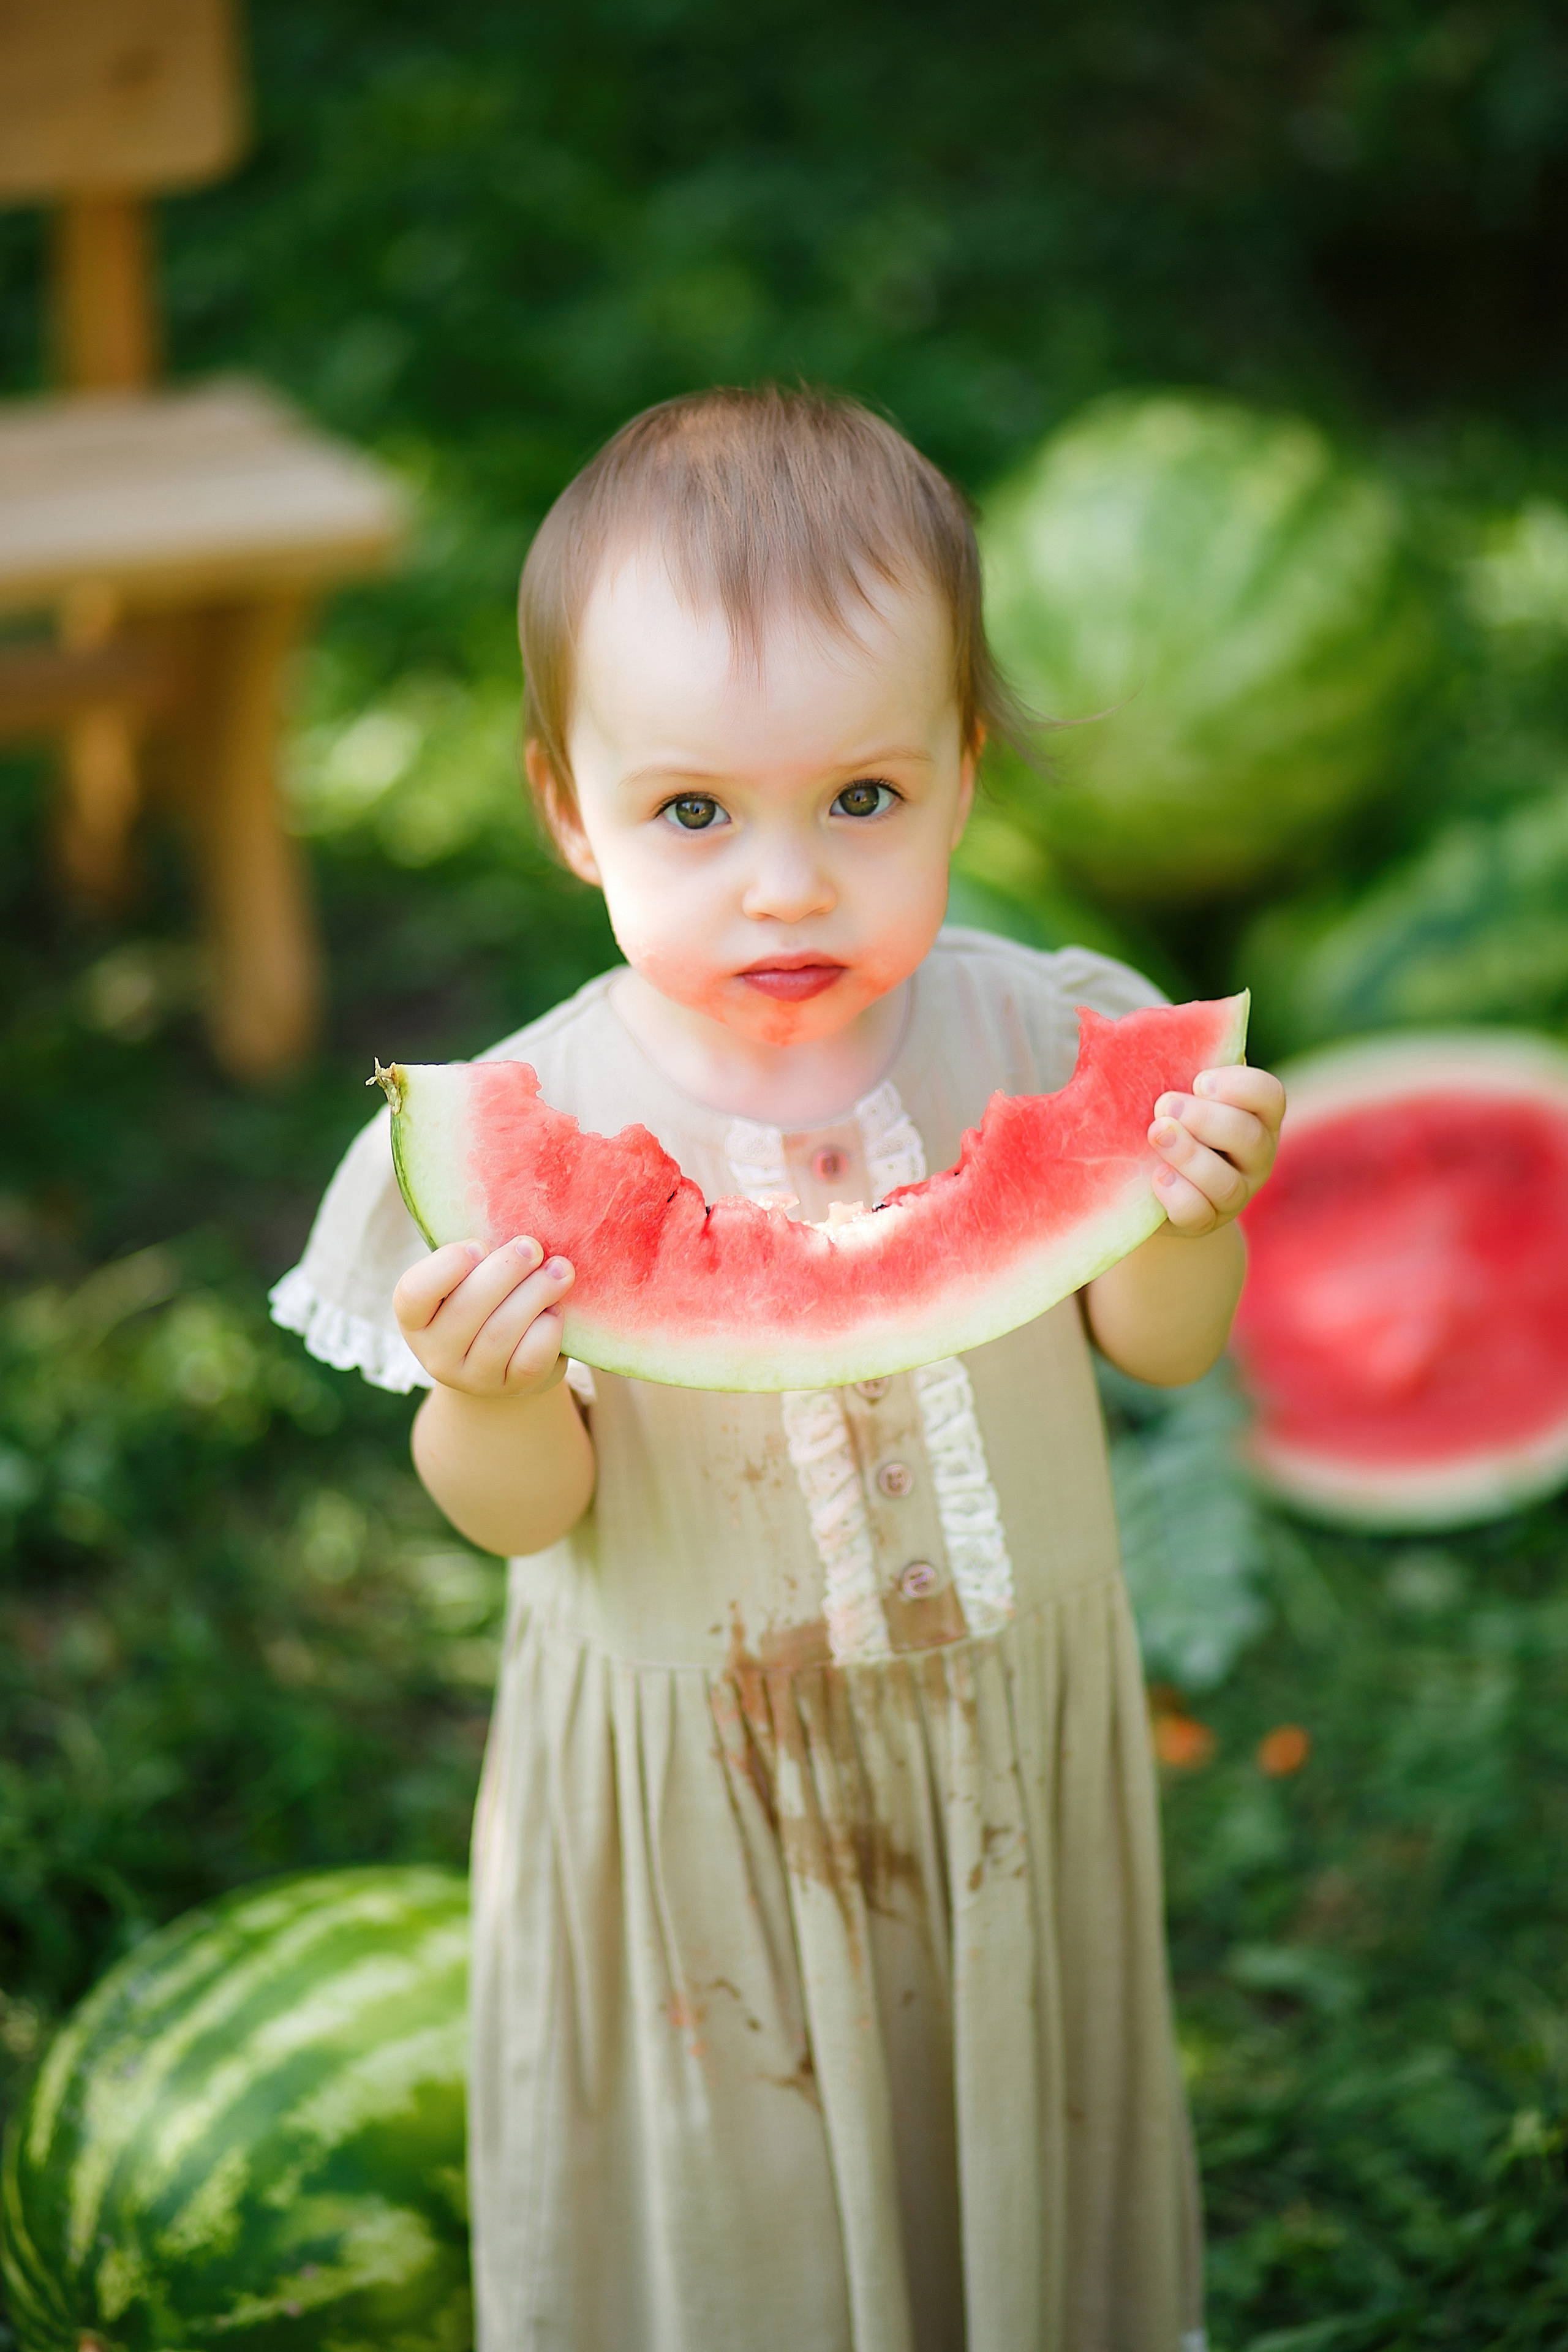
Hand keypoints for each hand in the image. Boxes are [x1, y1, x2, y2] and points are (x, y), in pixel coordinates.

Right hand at [393, 1237, 574, 1396]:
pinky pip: (530, 1357)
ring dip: (535, 1293)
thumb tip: (523, 1245)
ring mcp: (472, 1377)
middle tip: (532, 1247)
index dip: (446, 1265)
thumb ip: (480, 1261)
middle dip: (505, 1270)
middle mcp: (435, 1353)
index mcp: (415, 1317)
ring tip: (559, 1270)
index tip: (479, 1245)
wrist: (508, 1358)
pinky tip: (556, 1309)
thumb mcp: (470, 1280)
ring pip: (501, 1332)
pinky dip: (548, 1327)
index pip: (414, 1292)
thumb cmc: (487, 1302)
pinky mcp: (510, 1387)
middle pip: (466, 1308)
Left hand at [1147, 1065, 1284, 1236]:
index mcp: (1256, 1115)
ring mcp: (1235, 1193)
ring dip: (1189, 1155)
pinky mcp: (1205, 1222)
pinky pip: (1199, 1213)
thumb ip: (1178, 1062)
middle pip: (1250, 1138)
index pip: (1270, 1096)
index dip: (1240, 1087)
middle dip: (1207, 1120)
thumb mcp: (1177, 1090)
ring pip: (1226, 1182)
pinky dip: (1177, 1194)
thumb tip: (1157, 1027)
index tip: (1200, 1081)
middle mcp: (1255, 1156)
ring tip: (1156, 1134)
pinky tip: (1156, 1176)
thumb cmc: (1168, 1118)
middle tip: (1165, 1105)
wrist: (1148, 1182)